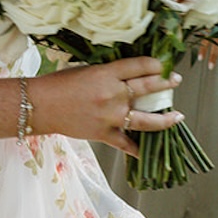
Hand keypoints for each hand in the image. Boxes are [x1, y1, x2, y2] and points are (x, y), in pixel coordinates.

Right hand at [28, 56, 182, 155]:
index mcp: (106, 74)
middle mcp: (112, 94)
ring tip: (177, 117)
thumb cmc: (59, 84)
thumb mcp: (85, 70)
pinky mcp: (103, 133)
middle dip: (166, 84)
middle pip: (147, 88)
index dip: (156, 65)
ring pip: (145, 119)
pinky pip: (125, 143)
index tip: (164, 65)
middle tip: (176, 81)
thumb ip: (107, 74)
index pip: (139, 66)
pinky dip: (137, 149)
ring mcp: (109, 116)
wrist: (39, 105)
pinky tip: (147, 152)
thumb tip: (128, 77)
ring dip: (164, 119)